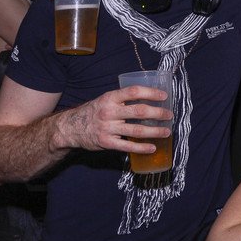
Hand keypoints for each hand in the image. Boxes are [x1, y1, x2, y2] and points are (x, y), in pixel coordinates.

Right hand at [56, 85, 171, 154]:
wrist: (70, 128)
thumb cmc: (94, 112)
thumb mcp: (105, 100)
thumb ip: (123, 100)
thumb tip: (149, 98)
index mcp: (110, 98)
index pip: (133, 92)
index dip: (150, 93)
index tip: (164, 96)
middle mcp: (109, 112)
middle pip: (139, 112)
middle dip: (158, 114)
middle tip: (169, 115)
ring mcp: (108, 128)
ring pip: (136, 131)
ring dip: (155, 132)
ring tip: (166, 132)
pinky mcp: (106, 142)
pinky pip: (127, 146)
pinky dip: (142, 148)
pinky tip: (152, 148)